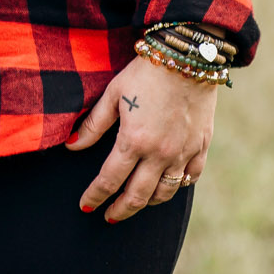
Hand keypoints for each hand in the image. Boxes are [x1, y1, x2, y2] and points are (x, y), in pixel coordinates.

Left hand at [67, 56, 216, 221]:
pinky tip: (168, 186)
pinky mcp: (202, 146)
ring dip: (148, 203)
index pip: (109, 180)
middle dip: (121, 210)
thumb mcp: (113, 93)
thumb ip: (93, 124)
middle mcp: (160, 153)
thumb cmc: (146, 72)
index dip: (95, 196)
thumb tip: (71, 146)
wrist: (189, 57)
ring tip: (135, 203)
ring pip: (165, 192)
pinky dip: (178, 186)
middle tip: (109, 217)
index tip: (85, 206)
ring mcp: (184, 152)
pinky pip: (191, 177)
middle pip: (138, 195)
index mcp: (134, 141)